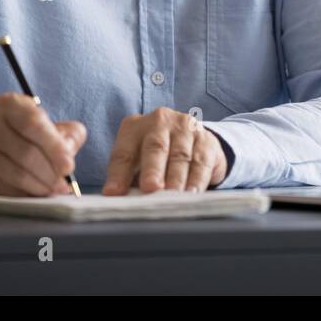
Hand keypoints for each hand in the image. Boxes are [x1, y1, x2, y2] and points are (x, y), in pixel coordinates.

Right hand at [0, 92, 86, 195]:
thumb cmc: (25, 133)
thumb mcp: (47, 124)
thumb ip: (67, 134)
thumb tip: (69, 150)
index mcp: (9, 104)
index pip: (32, 124)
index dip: (53, 147)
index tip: (68, 166)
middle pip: (23, 152)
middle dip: (48, 172)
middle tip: (61, 184)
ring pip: (12, 174)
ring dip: (37, 187)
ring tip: (51, 190)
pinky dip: (20, 195)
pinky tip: (32, 195)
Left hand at [102, 107, 227, 194]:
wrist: (191, 138)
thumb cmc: (155, 156)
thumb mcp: (136, 162)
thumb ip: (127, 178)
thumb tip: (116, 198)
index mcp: (135, 127)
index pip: (124, 152)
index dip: (118, 173)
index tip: (114, 193)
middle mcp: (160, 122)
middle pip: (155, 147)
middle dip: (152, 169)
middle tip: (150, 187)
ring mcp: (185, 128)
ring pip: (180, 155)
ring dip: (177, 178)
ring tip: (173, 196)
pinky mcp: (206, 140)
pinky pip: (202, 162)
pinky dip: (197, 179)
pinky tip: (193, 193)